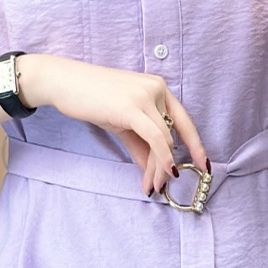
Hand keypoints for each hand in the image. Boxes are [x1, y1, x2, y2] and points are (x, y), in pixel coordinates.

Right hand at [17, 54, 207, 197]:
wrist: (64, 81)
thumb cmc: (91, 98)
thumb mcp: (122, 123)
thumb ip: (141, 145)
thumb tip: (154, 170)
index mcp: (158, 88)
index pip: (184, 120)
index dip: (196, 144)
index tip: (203, 165)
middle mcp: (157, 88)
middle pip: (172, 134)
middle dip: (168, 164)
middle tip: (161, 185)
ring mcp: (146, 96)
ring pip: (164, 140)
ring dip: (161, 167)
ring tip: (153, 185)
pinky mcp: (132, 106)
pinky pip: (155, 138)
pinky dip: (162, 158)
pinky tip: (162, 173)